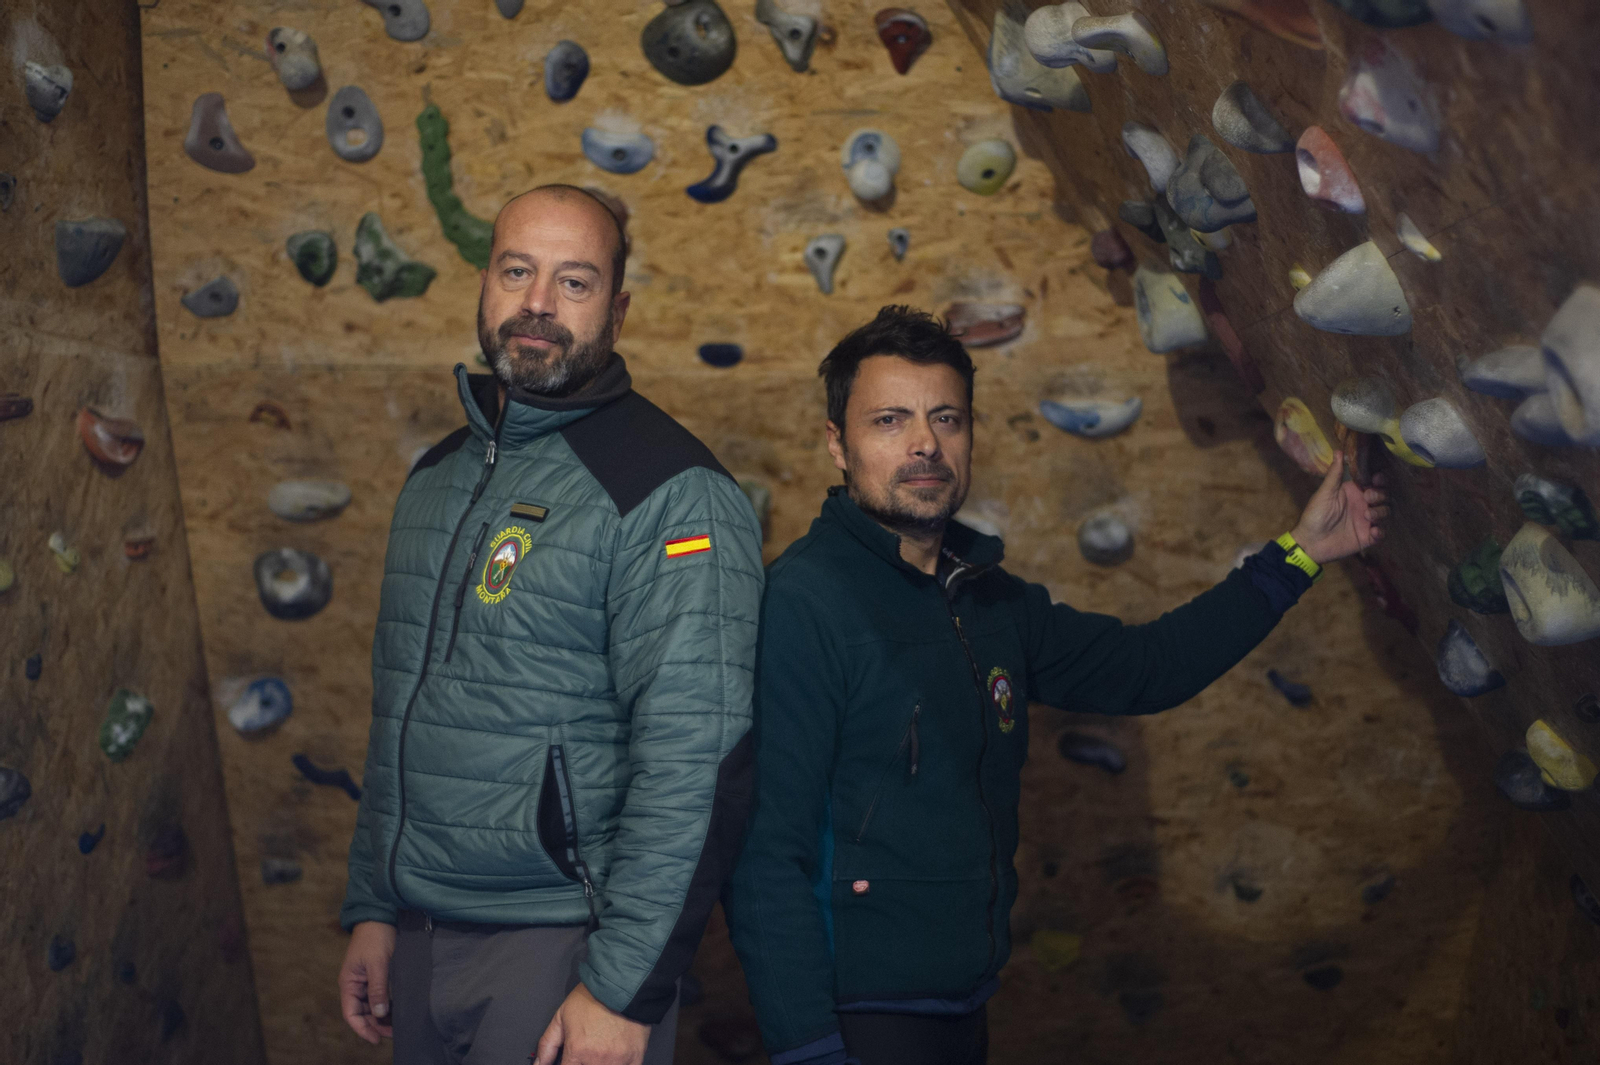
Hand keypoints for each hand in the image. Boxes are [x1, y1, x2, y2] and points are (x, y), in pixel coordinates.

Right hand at [339, 921, 395, 1044]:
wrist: (380, 915)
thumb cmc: (375, 937)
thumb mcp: (377, 963)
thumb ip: (378, 988)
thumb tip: (379, 1013)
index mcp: (349, 983)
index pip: (351, 1014)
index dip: (362, 1028)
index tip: (377, 1039)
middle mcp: (355, 984)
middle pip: (362, 1012)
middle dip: (375, 1025)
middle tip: (393, 1033)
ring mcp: (366, 980)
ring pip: (371, 1005)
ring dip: (381, 1016)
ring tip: (396, 1025)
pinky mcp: (377, 974)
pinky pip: (379, 995)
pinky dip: (386, 1005)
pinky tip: (397, 1010)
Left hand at [533, 982, 649, 1064]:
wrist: (622, 984)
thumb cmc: (592, 998)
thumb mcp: (562, 1017)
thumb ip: (548, 1044)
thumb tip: (538, 1064)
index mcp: (577, 1052)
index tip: (572, 1060)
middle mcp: (597, 1060)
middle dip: (584, 1062)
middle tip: (587, 1050)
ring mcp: (618, 1061)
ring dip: (601, 1063)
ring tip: (601, 1050)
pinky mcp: (635, 1058)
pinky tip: (615, 1057)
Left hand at [1289, 452, 1388, 563]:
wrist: (1310, 542)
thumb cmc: (1315, 515)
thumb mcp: (1325, 493)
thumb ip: (1335, 473)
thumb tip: (1338, 450)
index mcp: (1354, 492)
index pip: (1375, 482)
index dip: (1380, 479)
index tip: (1376, 478)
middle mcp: (1363, 504)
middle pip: (1384, 495)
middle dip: (1380, 494)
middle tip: (1368, 497)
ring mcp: (1366, 521)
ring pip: (1386, 512)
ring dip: (1381, 512)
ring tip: (1367, 515)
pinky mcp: (1367, 537)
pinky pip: (1382, 533)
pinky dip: (1381, 532)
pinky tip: (1373, 532)